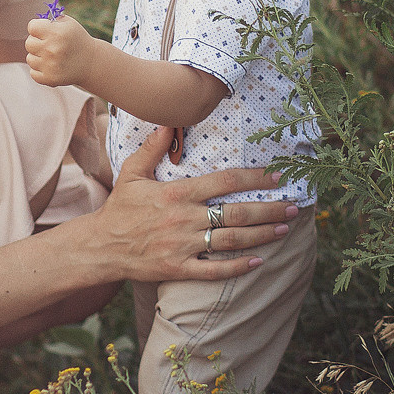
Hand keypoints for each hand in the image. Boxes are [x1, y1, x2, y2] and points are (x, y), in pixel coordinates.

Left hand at [25, 13, 98, 88]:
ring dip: (38, 57)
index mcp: (57, 33)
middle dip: (37, 42)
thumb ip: (49, 20)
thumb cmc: (76, 39)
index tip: (45, 31)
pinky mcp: (49, 79)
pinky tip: (51, 66)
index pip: (32, 27)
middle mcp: (53, 49)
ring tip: (52, 56)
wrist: (91, 63)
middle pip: (28, 43)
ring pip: (30, 58)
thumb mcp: (68, 23)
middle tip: (50, 44)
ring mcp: (50, 66)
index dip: (38, 28)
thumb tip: (33, 24)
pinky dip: (40, 70)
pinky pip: (32, 72)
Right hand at [79, 126, 299, 284]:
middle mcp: (185, 219)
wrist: (100, 246)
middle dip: (269, 209)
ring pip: (232, 241)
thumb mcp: (132, 173)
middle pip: (237, 213)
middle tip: (293, 206)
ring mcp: (183, 246)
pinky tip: (258, 262)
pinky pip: (214, 271)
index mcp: (178, 194)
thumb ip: (152, 148)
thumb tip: (168, 122)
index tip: (277, 175)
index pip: (225, 182)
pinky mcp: (179, 269)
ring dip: (261, 235)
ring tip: (284, 229)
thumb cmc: (119, 208)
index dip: (254, 178)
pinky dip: (238, 267)